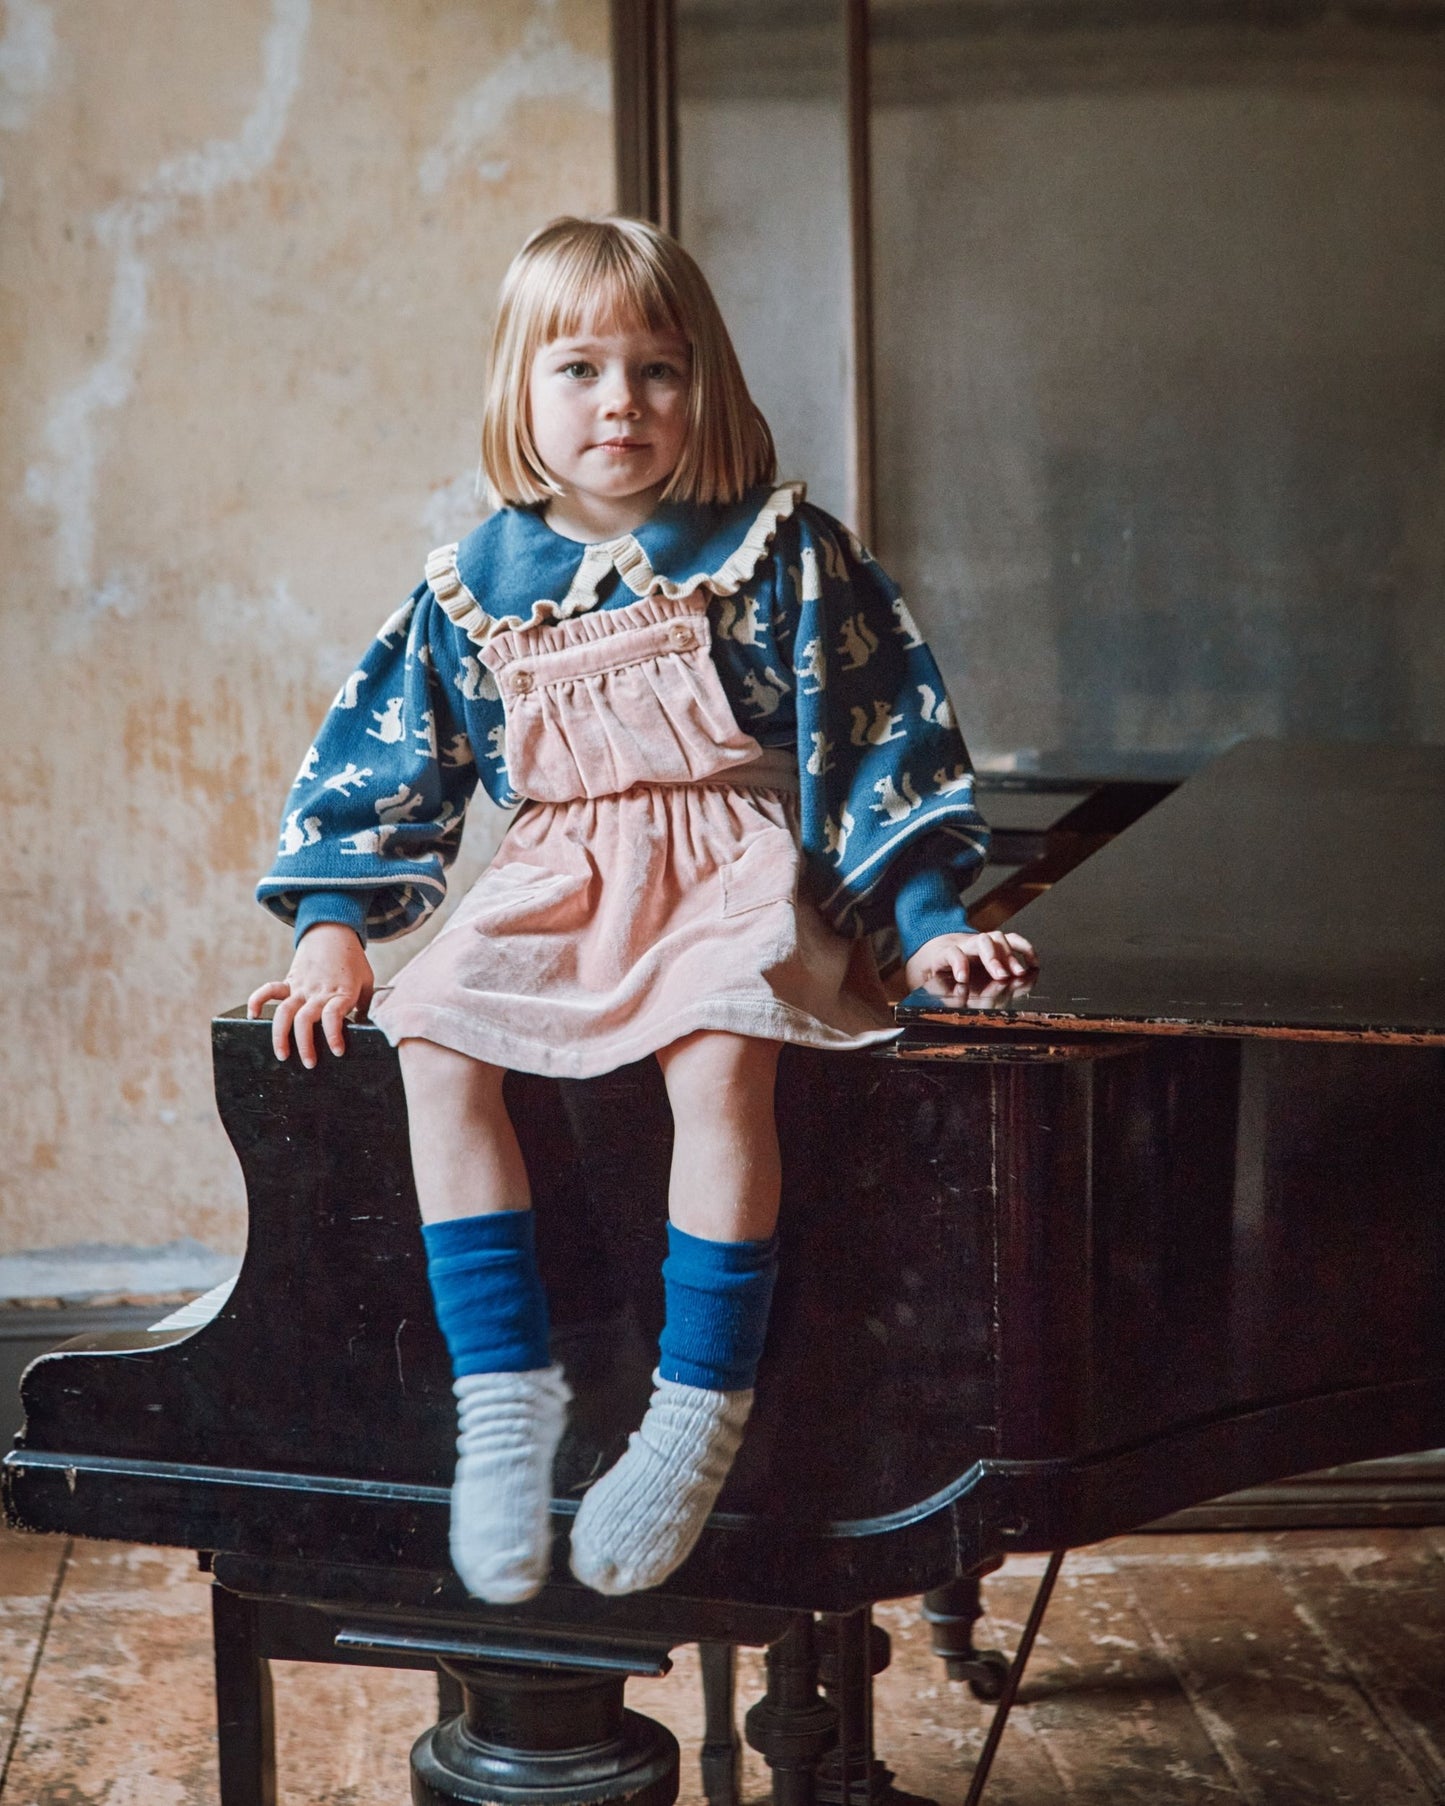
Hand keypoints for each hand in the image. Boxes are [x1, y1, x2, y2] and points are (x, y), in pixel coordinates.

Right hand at [246, 923, 374, 1068]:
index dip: (333, 1035)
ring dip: (279, 1035)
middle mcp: (318, 992)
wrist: (334, 932)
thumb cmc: (353, 961)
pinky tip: (253, 1016)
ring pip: (284, 1011)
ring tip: (282, 1055)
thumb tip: (367, 1029)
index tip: (337, 1052)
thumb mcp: (367, 982)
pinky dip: (257, 1001)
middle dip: (304, 1044)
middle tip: (309, 1064)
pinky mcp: (289, 981)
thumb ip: (366, 1006)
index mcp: (340, 992)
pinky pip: (269, 990)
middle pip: (304, 1019)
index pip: (334, 1015)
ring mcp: (301, 987)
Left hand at [902, 929, 1037, 994]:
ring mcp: (981, 943)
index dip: (958, 963)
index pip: (952, 953)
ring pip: (997, 938)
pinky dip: (1025, 949)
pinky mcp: (995, 943)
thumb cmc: (934, 971)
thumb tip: (947, 1007)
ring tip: (1019, 974)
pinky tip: (1033, 964)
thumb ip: (937, 994)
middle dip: (993, 958)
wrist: (934, 949)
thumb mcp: (927, 984)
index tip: (963, 977)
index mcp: (944, 955)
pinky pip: (1012, 940)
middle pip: (980, 942)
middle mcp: (965, 945)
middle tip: (1001, 976)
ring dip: (1010, 955)